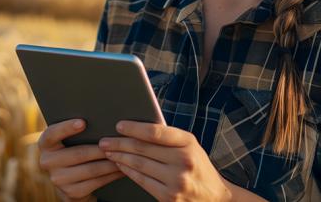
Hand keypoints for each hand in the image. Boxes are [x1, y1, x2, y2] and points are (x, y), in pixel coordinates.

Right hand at [38, 118, 125, 200]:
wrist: (68, 181)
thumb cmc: (73, 150)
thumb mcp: (68, 140)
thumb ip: (76, 130)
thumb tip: (99, 117)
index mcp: (45, 144)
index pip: (52, 134)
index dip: (66, 128)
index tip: (83, 122)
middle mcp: (47, 162)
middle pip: (79, 154)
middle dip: (101, 148)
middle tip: (118, 142)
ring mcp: (58, 179)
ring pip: (91, 169)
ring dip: (110, 163)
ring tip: (124, 156)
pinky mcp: (70, 193)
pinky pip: (96, 182)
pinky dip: (111, 175)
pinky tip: (120, 169)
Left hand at [98, 121, 231, 201]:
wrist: (215, 197)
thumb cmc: (197, 166)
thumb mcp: (190, 146)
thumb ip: (168, 138)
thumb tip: (136, 128)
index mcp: (188, 142)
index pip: (155, 132)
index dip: (134, 128)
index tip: (119, 125)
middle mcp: (183, 161)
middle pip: (142, 149)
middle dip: (119, 143)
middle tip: (104, 141)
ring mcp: (176, 181)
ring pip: (139, 165)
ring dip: (120, 157)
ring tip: (108, 152)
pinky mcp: (169, 197)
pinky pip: (142, 181)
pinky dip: (128, 172)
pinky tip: (120, 165)